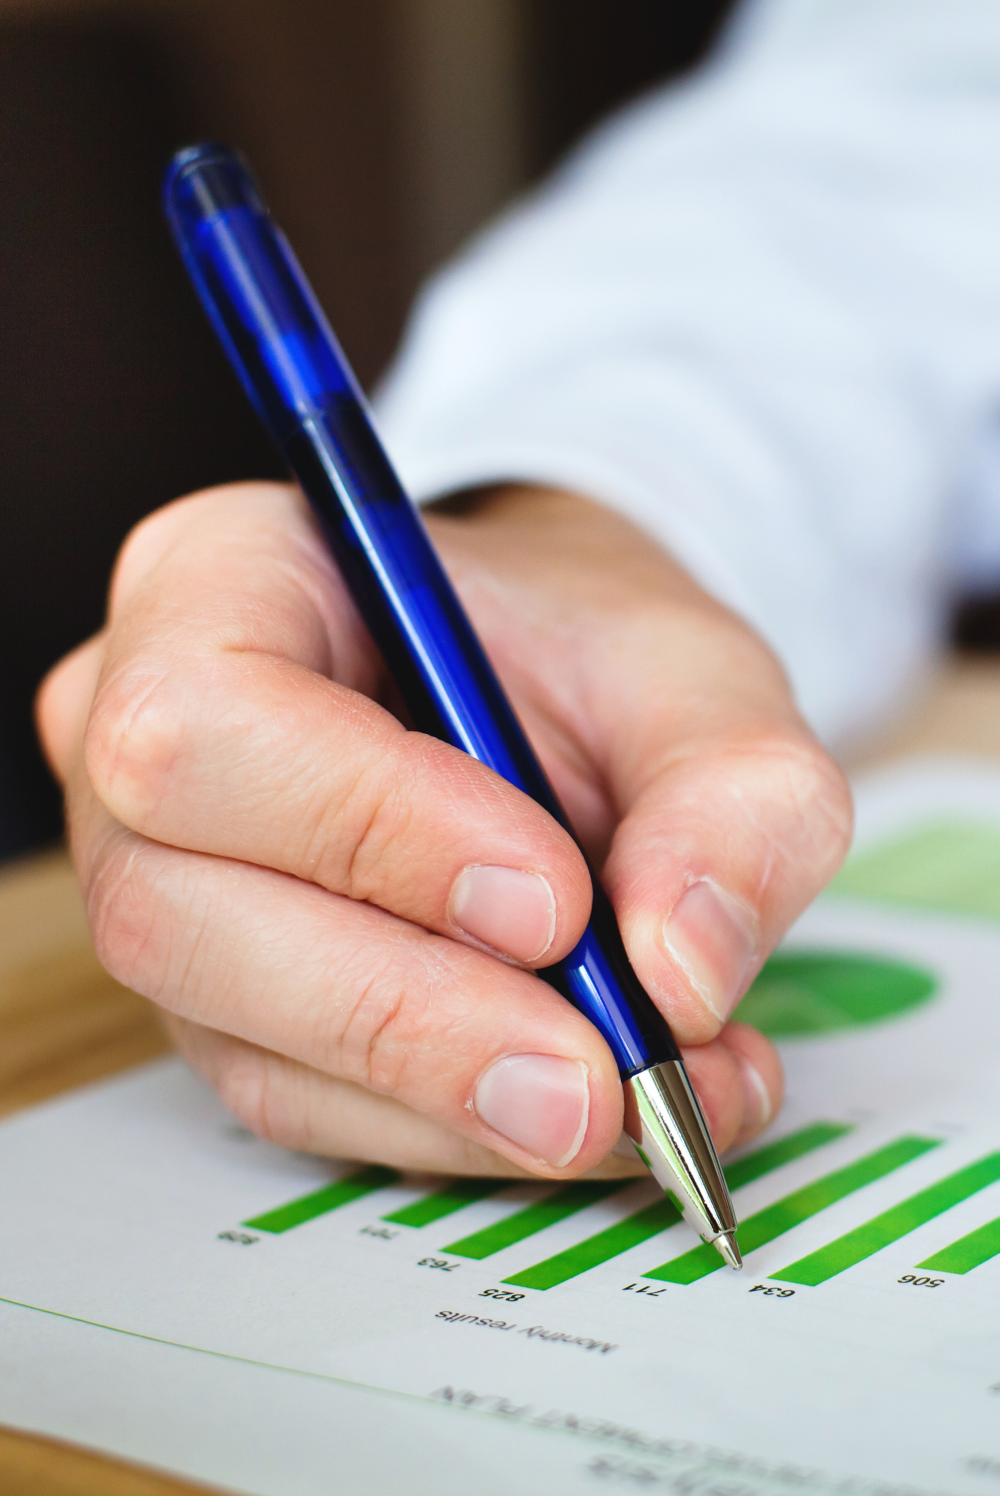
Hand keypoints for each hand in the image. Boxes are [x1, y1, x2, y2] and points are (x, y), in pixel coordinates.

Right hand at [38, 481, 850, 1178]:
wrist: (550, 703)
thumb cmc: (584, 652)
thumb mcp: (696, 674)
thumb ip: (729, 792)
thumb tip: (684, 973)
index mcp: (217, 582)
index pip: (204, 720)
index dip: (366, 826)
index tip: (552, 900)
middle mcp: (141, 748)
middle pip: (178, 910)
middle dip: (406, 1012)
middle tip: (599, 1073)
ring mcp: (158, 887)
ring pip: (241, 1040)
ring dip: (448, 1098)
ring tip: (638, 1098)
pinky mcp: (222, 1004)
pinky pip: (303, 1104)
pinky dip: (457, 1131)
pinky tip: (590, 1114)